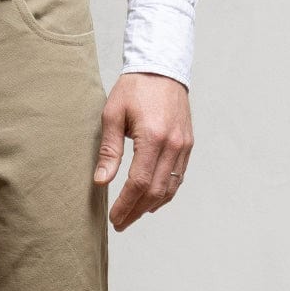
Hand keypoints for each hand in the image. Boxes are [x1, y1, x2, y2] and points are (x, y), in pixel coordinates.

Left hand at [93, 72, 192, 231]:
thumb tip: (101, 182)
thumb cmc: (134, 88)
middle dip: (136, 211)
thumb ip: (109, 150)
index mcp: (153, 136)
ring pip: (170, 187)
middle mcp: (173, 144)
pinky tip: (151, 201)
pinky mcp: (188, 144)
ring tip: (132, 215)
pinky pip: (178, 176)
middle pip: (155, 190)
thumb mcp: (113, 114)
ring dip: (151, 206)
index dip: (125, 204)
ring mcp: (184, 145)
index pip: (139, 182)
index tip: (113, 218)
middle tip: (120, 223)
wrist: (163, 67)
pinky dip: (165, 193)